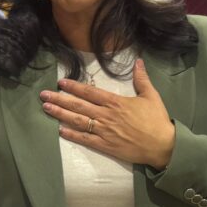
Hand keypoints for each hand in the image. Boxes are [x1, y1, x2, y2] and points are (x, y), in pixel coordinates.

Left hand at [39, 59, 175, 169]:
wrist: (163, 146)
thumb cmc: (157, 120)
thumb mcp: (151, 96)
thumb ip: (141, 79)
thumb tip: (139, 61)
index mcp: (115, 102)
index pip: (90, 92)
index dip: (73, 87)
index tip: (60, 83)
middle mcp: (106, 115)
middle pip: (78, 105)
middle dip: (59, 99)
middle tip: (43, 95)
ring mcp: (104, 131)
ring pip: (78, 121)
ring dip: (61, 114)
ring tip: (46, 109)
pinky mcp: (105, 145)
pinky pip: (85, 139)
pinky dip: (72, 135)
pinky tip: (60, 130)